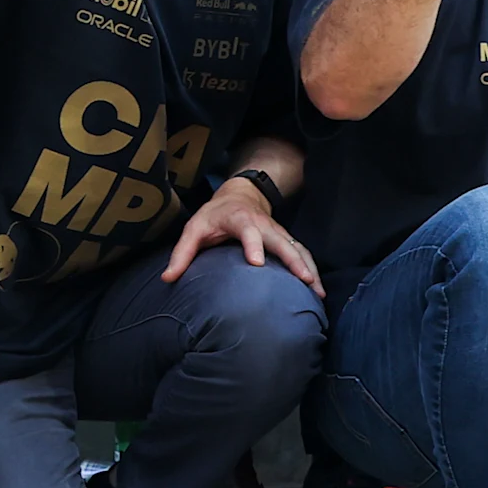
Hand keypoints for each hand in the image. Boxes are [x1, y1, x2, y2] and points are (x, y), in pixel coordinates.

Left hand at [162, 177, 319, 292]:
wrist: (241, 195)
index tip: (257, 263)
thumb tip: (168, 279)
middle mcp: (265, 226)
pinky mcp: (287, 240)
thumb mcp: (194, 228)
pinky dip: (312, 269)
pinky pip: (302, 254)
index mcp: (241, 220)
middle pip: (284, 243)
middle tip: (305, 281)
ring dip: (310, 269)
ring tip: (319, 292)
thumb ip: (182, 253)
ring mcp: (279, 233)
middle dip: (296, 261)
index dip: (254, 246)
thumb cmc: (215, 215)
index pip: (249, 232)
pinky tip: (317, 288)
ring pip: (299, 249)